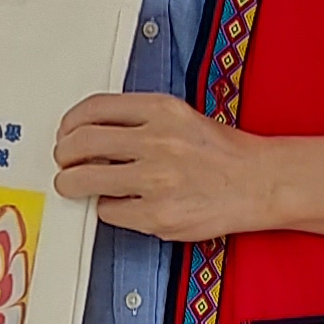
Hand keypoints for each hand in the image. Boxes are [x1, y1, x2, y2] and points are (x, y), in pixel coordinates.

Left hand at [52, 92, 279, 240]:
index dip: (70, 122)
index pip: (94, 108)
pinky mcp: (157, 215)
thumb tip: (91, 133)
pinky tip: (117, 204)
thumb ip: (139, 120)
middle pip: (80, 143)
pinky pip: (108, 211)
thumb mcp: (181, 116)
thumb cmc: (222, 152)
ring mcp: (155, 180)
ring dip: (71, 184)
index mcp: (161, 110)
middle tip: (65, 162)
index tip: (66, 132)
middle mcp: (156, 141)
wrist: (260, 182)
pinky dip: (107, 208)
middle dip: (63, 155)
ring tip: (75, 185)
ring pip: (84, 180)